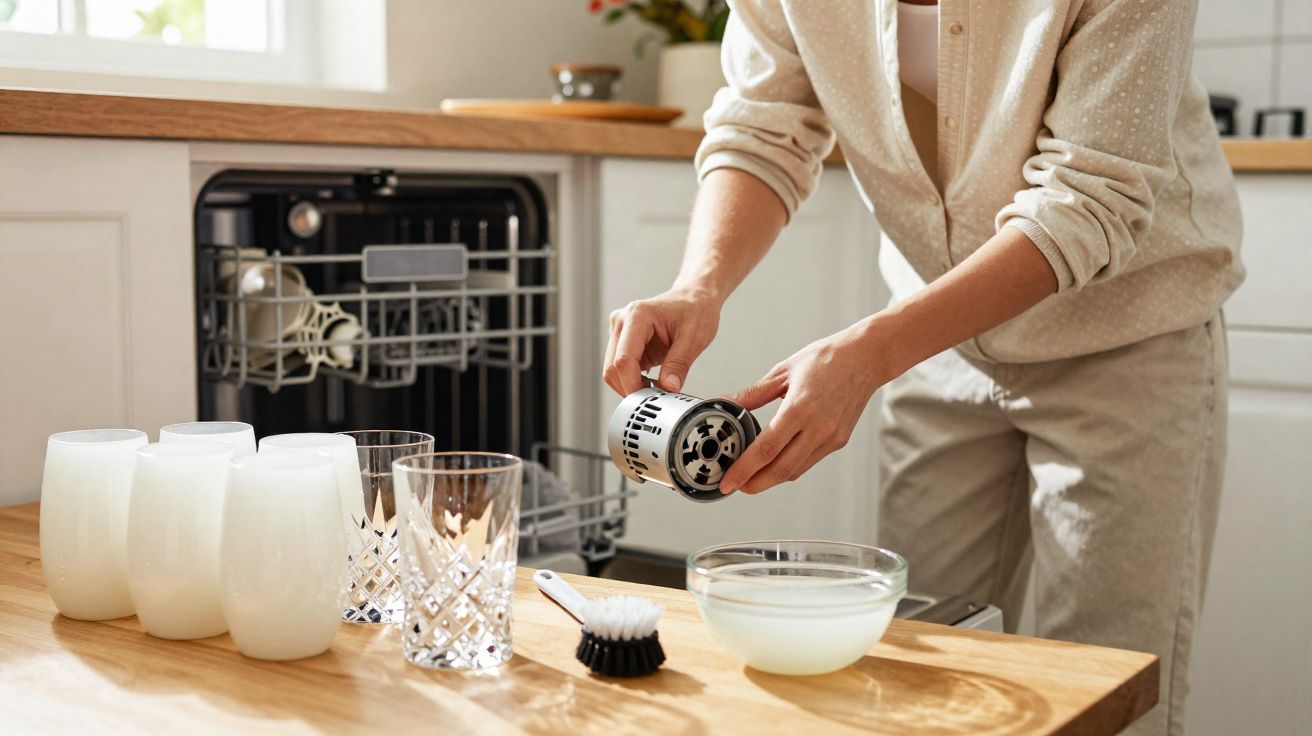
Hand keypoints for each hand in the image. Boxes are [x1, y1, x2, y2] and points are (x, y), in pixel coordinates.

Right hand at [603, 288, 722, 395]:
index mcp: (637, 316)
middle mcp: (622, 321)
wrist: (695, 297)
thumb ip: (679, 364)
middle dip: (630, 387)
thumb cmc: (695, 310)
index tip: (649, 400)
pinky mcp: (623, 340)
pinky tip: (651, 381)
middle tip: (655, 398)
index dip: (633, 385)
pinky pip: (620, 367)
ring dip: (630, 384)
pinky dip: (633, 379)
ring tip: (656, 388)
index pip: (623, 360)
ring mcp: (620, 331)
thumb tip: (668, 388)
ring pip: (612, 370)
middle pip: (611, 367)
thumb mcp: (694, 338)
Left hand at [720, 319, 889, 494]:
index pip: (766, 449)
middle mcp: (818, 428)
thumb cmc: (826, 359)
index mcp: (800, 408)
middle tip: (734, 486)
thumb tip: (726, 403)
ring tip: (750, 475)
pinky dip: (789, 466)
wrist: (866, 358)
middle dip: (754, 483)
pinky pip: (808, 461)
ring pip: (795, 470)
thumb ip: (753, 393)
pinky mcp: (839, 441)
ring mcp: (831, 438)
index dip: (744, 470)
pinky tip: (775, 461)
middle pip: (781, 470)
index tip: (728, 482)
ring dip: (771, 478)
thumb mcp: (783, 371)